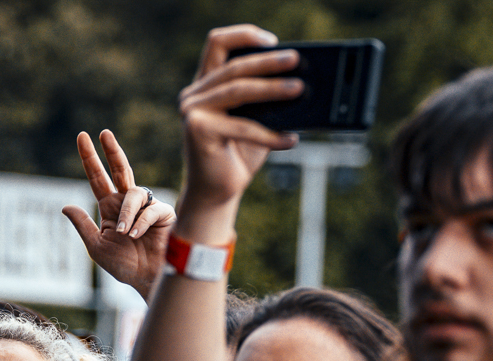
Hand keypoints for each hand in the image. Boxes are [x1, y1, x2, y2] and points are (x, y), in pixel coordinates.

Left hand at [62, 130, 176, 298]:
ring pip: (133, 193)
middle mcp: (128, 203)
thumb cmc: (125, 266)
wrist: (149, 279)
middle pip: (120, 169)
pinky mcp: (164, 213)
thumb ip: (83, 225)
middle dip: (111, 151)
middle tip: (103, 133)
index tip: (82, 137)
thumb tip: (65, 206)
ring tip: (127, 234)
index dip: (90, 159)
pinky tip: (138, 236)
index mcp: (110, 209)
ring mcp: (146, 206)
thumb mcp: (97, 246)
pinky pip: (150, 208)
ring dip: (127, 213)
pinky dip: (141, 222)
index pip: (98, 179)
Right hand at [176, 26, 302, 219]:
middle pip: (234, 66)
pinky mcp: (197, 130)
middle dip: (268, 62)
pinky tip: (291, 140)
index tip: (273, 41)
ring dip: (272, 89)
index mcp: (206, 85)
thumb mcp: (256, 120)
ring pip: (238, 90)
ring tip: (299, 90)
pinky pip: (242, 126)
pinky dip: (270, 135)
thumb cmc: (238, 155)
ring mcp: (192, 111)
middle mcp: (194, 94)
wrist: (218, 193)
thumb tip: (299, 80)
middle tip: (296, 60)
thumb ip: (266, 99)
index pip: (217, 43)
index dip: (244, 35)